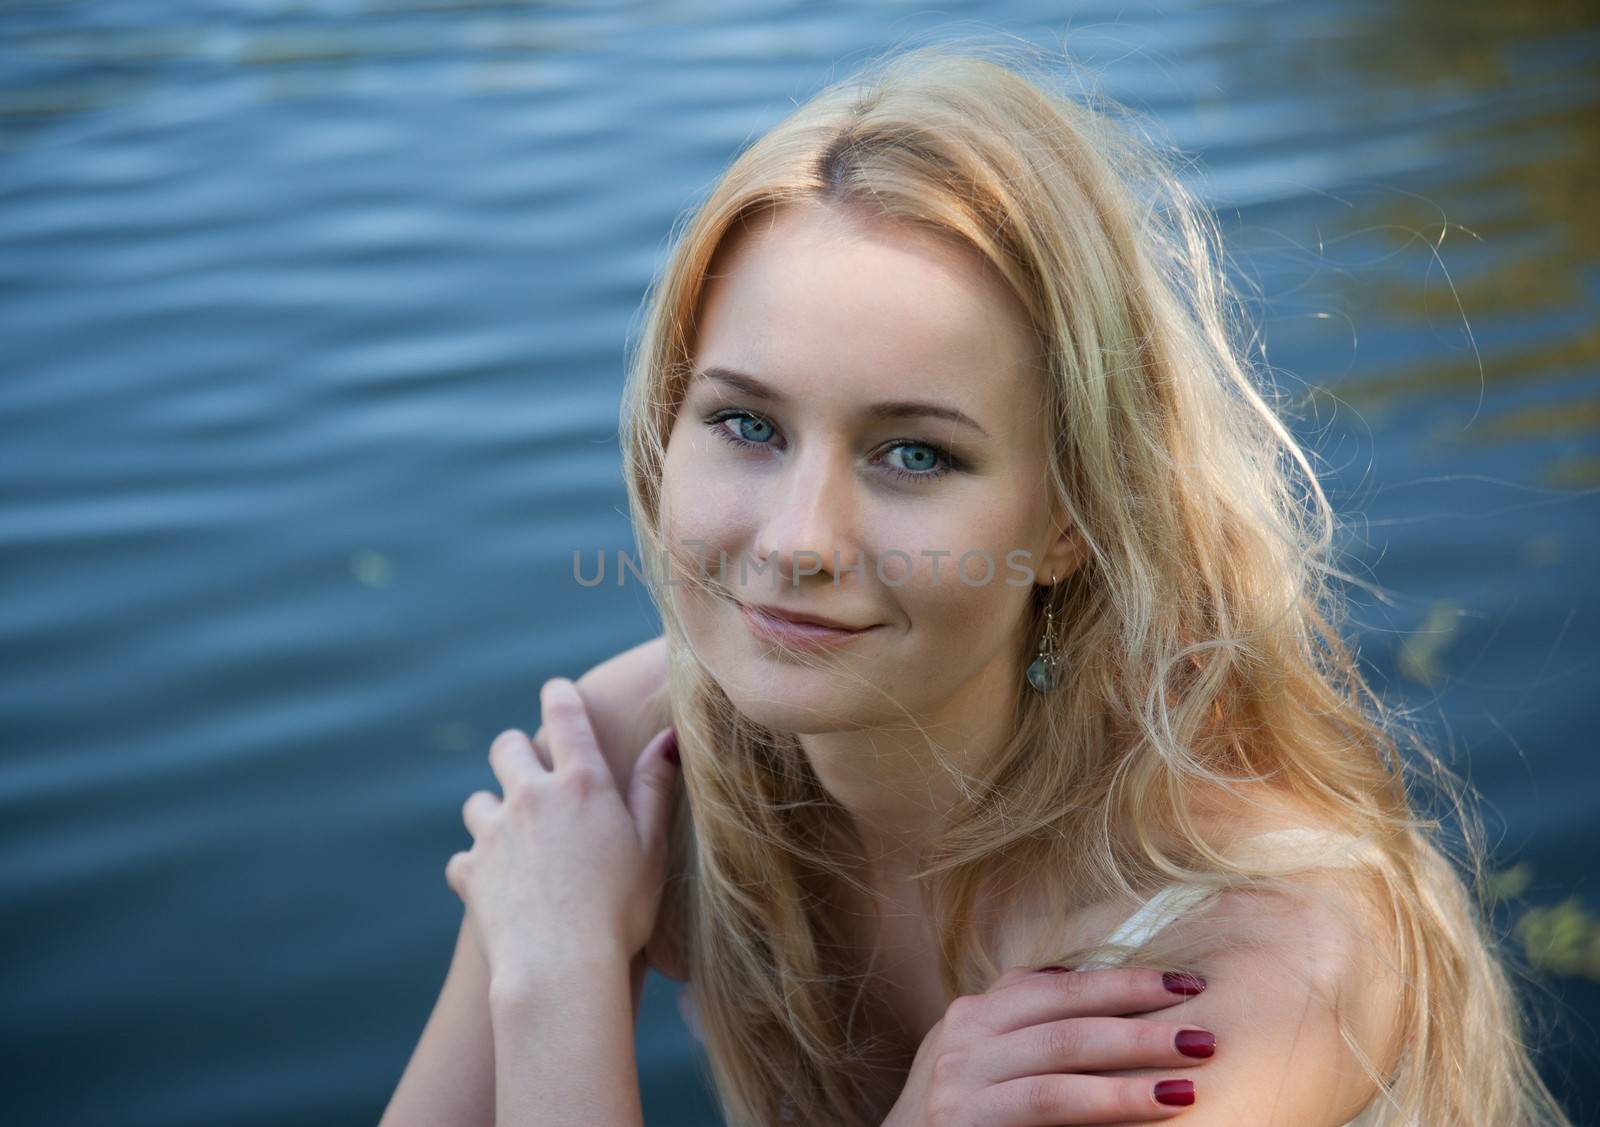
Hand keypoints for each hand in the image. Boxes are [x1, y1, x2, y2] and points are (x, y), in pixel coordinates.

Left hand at [443, 677, 679, 991]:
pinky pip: (464, 859)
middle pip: (507, 747)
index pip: (563, 713)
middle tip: (535, 775)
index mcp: (582, 783)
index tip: (557, 692)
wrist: (561, 967)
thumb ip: (655, 788)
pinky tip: (499, 889)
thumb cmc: (621, 910)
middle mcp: (531, 796)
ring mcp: (494, 833)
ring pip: (478, 801)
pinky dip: (478, 868)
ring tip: (518, 841)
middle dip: (516, 752)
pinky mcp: (469, 872)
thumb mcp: (652, 847)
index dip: (559, 695)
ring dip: (494, 813)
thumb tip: (669, 737)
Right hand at [882, 965, 1215, 1125]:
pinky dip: (1106, 1102)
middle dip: (1141, 1022)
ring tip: (1189, 1077)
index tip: (1188, 984)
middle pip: (1066, 1018)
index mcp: (975, 1013)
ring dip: (1133, 1066)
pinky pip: (1048, 1105)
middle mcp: (963, 1038)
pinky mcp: (967, 1123)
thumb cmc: (963, 1114)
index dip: (1125, 982)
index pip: (1060, 985)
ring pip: (1060, 1061)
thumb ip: (1027, 1019)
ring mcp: (961, 1082)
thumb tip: (1090, 978)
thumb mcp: (984, 1055)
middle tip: (1205, 1031)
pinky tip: (1152, 1105)